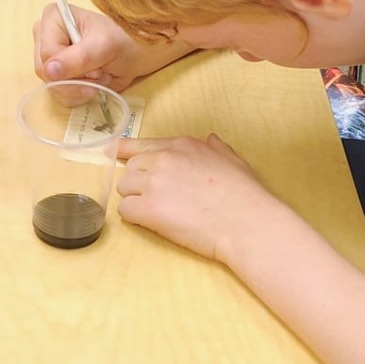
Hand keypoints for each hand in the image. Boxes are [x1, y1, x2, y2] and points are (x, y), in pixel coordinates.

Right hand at [34, 3, 154, 91]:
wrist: (136, 53)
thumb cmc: (124, 41)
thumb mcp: (103, 47)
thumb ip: (77, 58)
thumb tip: (49, 70)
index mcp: (53, 18)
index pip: (47, 54)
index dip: (70, 67)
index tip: (96, 67)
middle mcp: (46, 36)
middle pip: (46, 72)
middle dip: (76, 79)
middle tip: (99, 72)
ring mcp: (50, 56)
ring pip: (52, 86)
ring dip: (80, 88)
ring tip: (99, 76)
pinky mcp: (56, 74)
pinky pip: (59, 94)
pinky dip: (79, 95)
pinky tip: (93, 84)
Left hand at [114, 134, 281, 262]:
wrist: (247, 223)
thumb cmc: (245, 194)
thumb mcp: (233, 160)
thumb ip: (216, 148)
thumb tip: (210, 140)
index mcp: (182, 145)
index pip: (140, 144)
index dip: (127, 152)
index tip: (117, 154)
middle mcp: (164, 159)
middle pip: (130, 168)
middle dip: (139, 183)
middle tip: (158, 199)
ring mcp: (155, 183)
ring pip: (124, 188)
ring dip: (135, 200)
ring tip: (157, 212)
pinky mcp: (150, 209)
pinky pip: (125, 210)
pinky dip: (134, 218)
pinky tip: (152, 223)